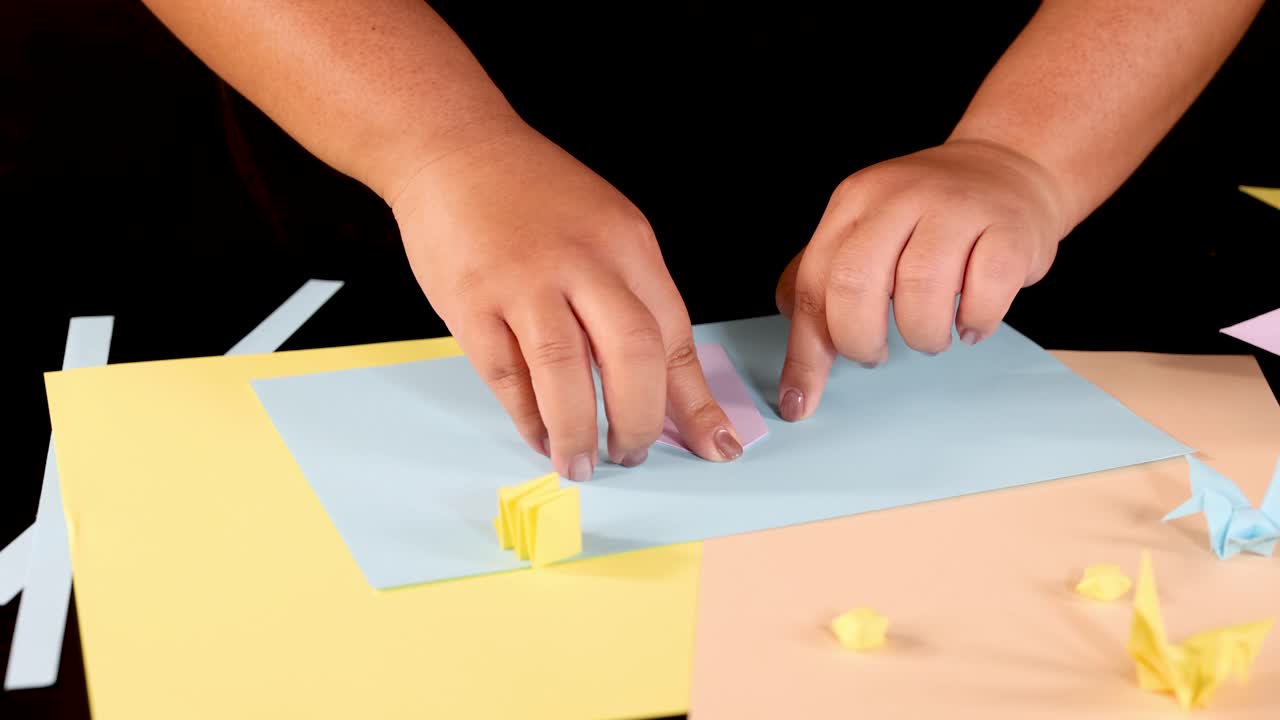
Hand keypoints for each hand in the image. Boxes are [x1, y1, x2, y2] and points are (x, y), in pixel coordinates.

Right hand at [391, 122, 743, 480]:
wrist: (453, 148)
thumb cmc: (532, 196)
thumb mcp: (604, 227)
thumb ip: (630, 295)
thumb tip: (658, 383)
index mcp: (628, 244)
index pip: (675, 335)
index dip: (695, 401)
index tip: (715, 445)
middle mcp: (583, 262)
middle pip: (633, 355)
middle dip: (640, 422)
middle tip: (633, 455)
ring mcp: (524, 282)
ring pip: (565, 374)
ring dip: (578, 433)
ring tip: (581, 464)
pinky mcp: (471, 302)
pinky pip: (507, 376)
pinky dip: (528, 418)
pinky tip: (540, 436)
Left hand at [773, 139, 1068, 420]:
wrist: (1008, 169)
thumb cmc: (929, 216)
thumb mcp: (866, 229)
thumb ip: (823, 274)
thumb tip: (788, 325)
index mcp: (855, 202)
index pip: (813, 282)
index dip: (805, 351)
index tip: (799, 402)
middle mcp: (900, 198)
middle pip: (856, 283)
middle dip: (860, 341)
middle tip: (875, 354)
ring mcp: (957, 208)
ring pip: (921, 290)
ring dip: (922, 335)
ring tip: (931, 336)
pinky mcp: (1009, 228)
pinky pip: (985, 293)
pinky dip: (976, 322)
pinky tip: (971, 324)